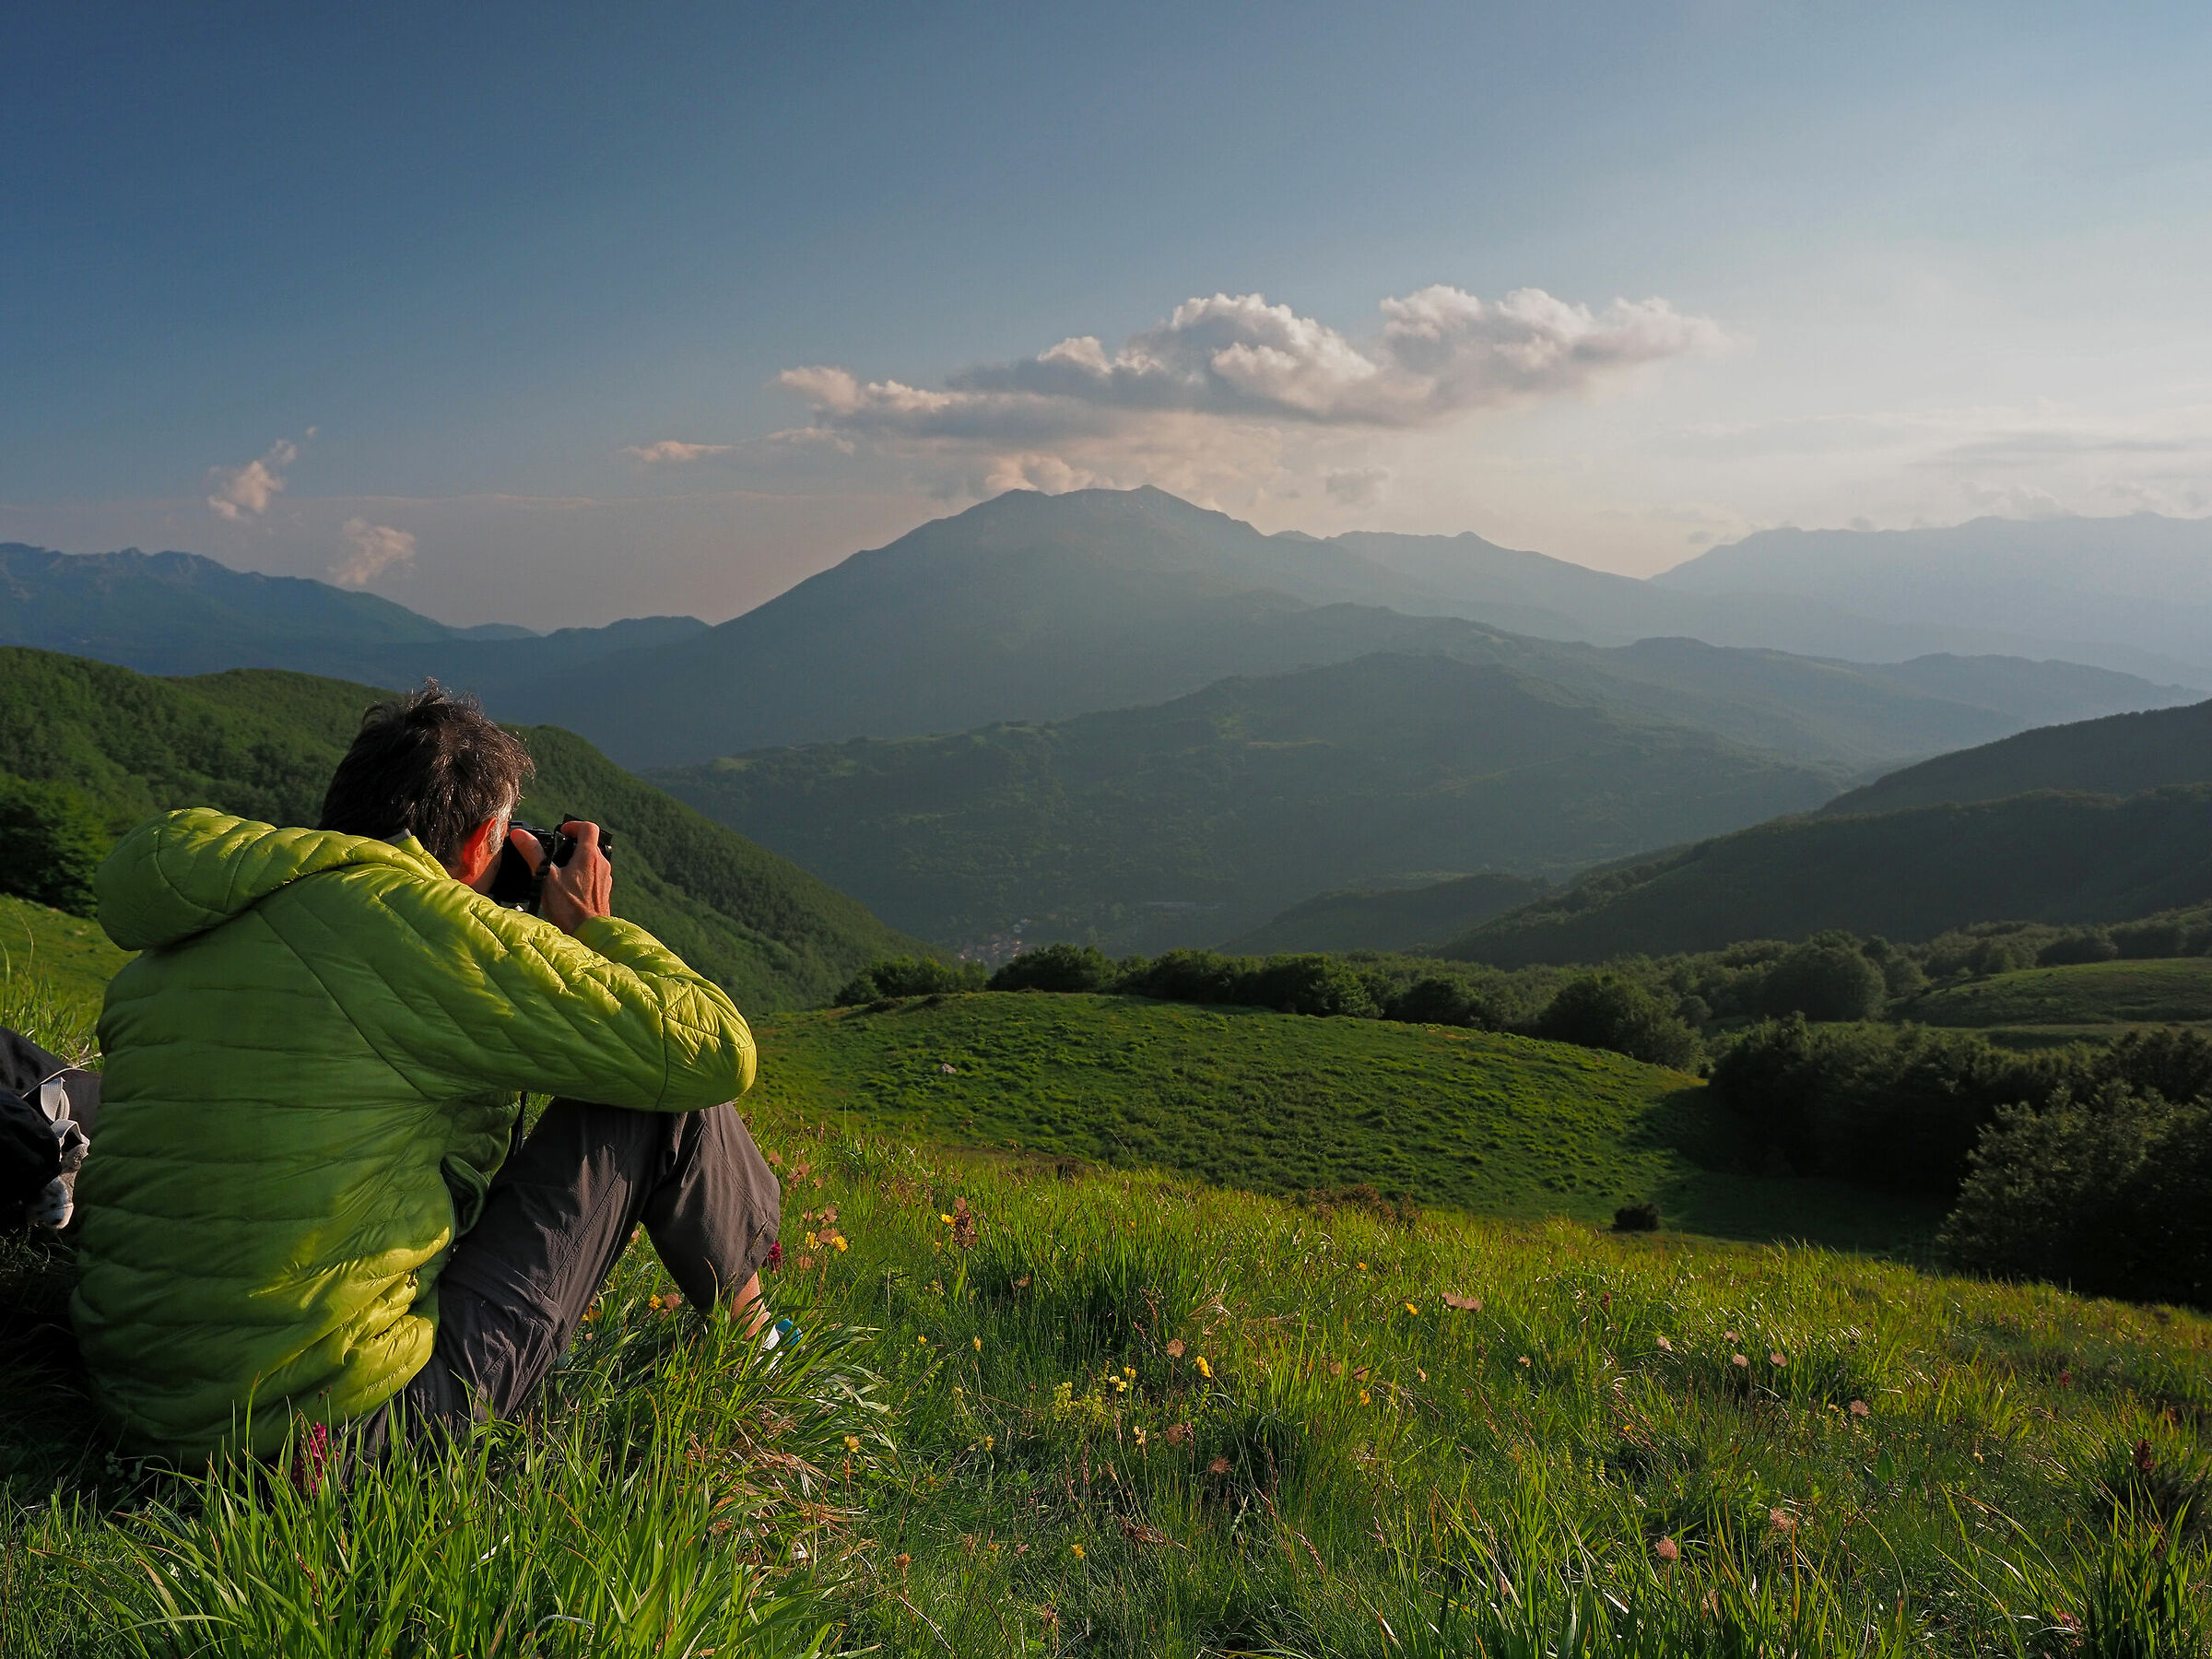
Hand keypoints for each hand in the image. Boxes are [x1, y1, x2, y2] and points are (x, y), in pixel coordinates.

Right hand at [513, 820, 612, 934]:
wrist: (588, 935)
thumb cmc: (569, 908)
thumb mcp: (546, 878)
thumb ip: (533, 854)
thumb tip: (520, 835)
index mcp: (590, 856)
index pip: (589, 827)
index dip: (574, 825)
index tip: (561, 831)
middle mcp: (602, 865)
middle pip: (590, 844)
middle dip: (572, 844)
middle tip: (555, 852)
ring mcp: (604, 878)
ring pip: (592, 860)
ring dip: (577, 860)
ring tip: (558, 871)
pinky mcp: (603, 891)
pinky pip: (593, 875)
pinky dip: (582, 875)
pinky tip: (567, 888)